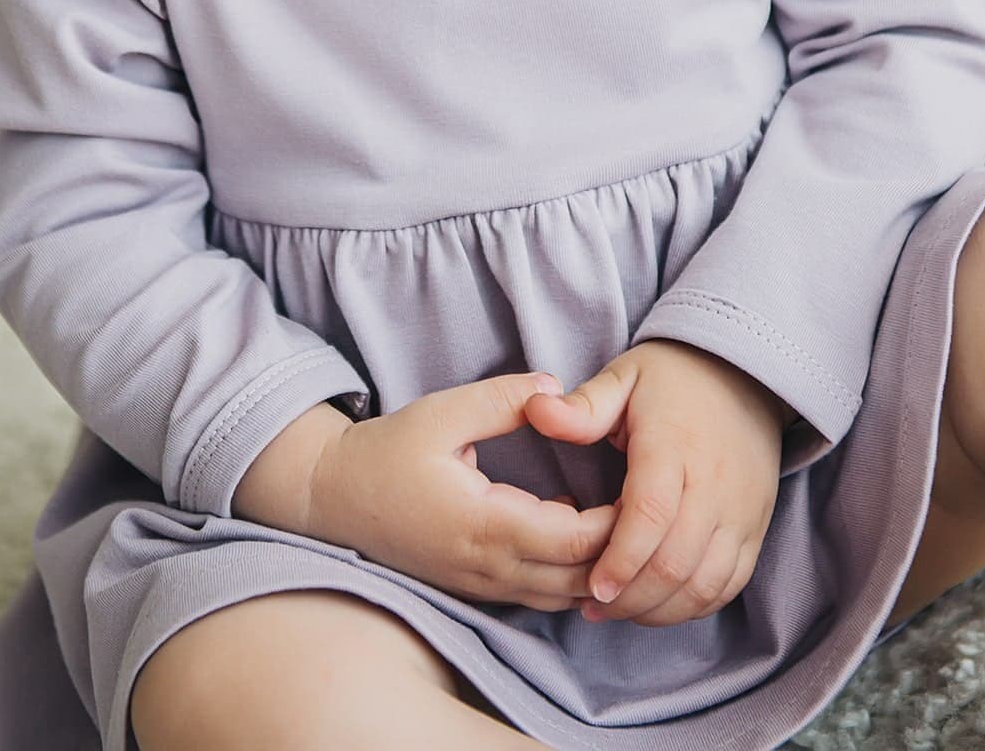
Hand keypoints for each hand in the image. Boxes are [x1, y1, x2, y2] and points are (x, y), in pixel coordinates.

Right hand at [304, 371, 618, 612]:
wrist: (332, 498)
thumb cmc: (386, 453)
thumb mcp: (443, 412)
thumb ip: (504, 399)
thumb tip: (556, 388)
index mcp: (484, 525)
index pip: (574, 541)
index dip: (617, 523)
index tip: (644, 487)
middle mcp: (487, 568)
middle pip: (578, 580)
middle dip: (620, 552)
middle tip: (652, 508)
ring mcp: (481, 586)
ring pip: (563, 597)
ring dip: (598, 568)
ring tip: (627, 524)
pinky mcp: (476, 588)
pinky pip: (540, 595)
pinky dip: (572, 576)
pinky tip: (585, 537)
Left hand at [523, 340, 787, 626]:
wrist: (743, 375)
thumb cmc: (672, 378)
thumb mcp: (624, 377)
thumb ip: (583, 406)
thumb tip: (535, 413)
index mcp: (674, 446)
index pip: (651, 515)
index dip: (621, 559)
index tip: (592, 587)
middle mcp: (714, 484)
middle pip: (676, 562)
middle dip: (631, 597)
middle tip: (592, 606)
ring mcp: (740, 510)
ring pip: (704, 583)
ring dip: (660, 609)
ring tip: (618, 610)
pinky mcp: (754, 528)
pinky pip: (729, 583)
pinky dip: (693, 605)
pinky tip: (658, 604)